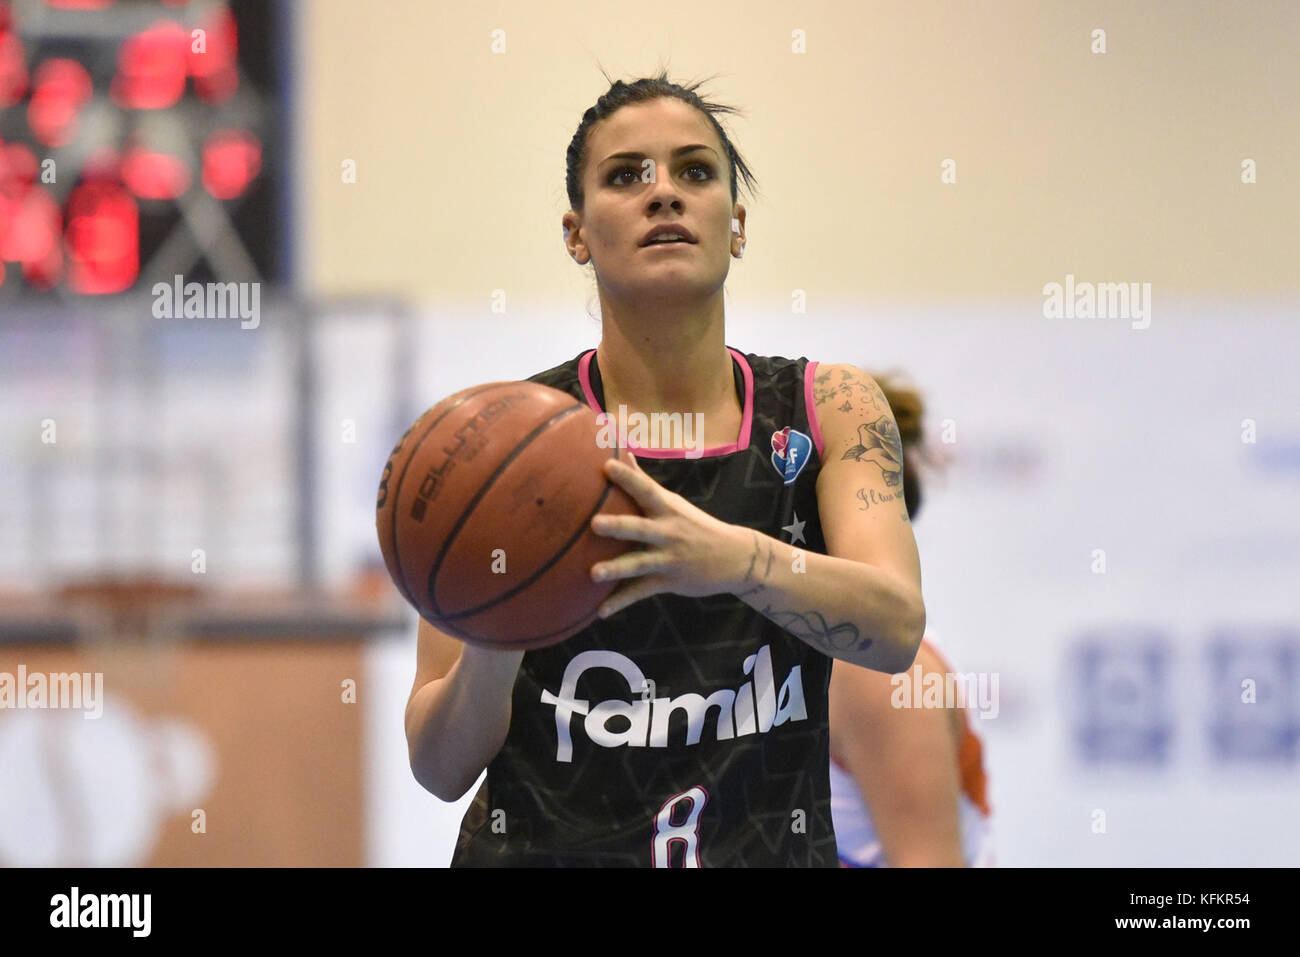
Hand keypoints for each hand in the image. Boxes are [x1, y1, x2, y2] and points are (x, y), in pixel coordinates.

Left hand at [588, 452, 750, 616]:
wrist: (735, 557)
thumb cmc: (696, 526)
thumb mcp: (674, 503)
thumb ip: (645, 482)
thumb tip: (622, 454)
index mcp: (668, 509)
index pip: (646, 489)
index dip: (628, 477)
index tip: (607, 465)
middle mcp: (668, 532)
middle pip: (639, 528)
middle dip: (618, 526)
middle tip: (594, 524)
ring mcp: (668, 558)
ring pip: (639, 563)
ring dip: (616, 569)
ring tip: (593, 574)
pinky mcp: (669, 581)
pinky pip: (641, 592)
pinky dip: (620, 602)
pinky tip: (600, 611)